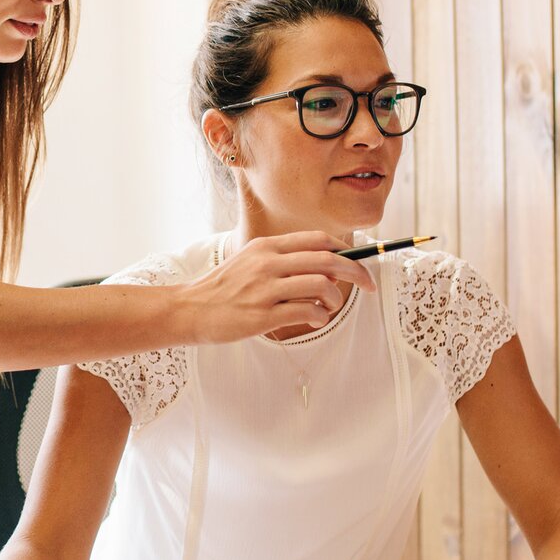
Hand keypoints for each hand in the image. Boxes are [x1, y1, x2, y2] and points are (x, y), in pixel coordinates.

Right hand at [177, 230, 377, 344]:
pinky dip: (319, 316)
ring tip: (330, 308)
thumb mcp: (251, 261)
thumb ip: (284, 260)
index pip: (318, 240)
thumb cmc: (224, 289)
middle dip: (356, 273)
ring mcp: (265, 289)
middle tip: (368, 285)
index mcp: (267, 247)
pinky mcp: (262, 316)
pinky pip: (306, 312)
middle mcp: (268, 263)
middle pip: (327, 260)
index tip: (360, 264)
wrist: (191, 309)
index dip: (346, 251)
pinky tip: (314, 319)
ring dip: (336, 298)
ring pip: (320, 285)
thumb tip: (326, 266)